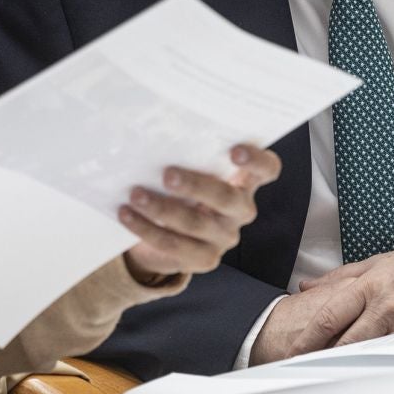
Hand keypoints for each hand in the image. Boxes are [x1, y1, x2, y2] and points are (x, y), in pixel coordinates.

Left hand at [119, 143, 278, 281]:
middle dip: (196, 185)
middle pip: (227, 198)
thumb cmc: (180, 189)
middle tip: (167, 175)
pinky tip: (126, 214)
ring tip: (135, 194)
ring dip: (161, 208)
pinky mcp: (204, 259)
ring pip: (196, 223)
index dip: (257, 160)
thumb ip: (186, 156)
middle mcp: (240, 210)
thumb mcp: (188, 170)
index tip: (234, 151)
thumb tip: (155, 134)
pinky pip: (173, 244)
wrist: (164, 234)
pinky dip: (146, 228)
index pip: (267, 169)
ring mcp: (225, 237)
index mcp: (244, 182)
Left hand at [249, 235, 393, 363]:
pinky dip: (381, 366)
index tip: (294, 352)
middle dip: (325, 359)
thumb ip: (340, 277)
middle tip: (306, 373)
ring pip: (370, 353)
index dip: (308, 338)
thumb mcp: (378, 262)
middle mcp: (385, 306)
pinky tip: (369, 375)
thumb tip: (307, 287)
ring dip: (351, 366)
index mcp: (369, 285)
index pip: (329, 316)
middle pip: (347, 341)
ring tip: (332, 379)